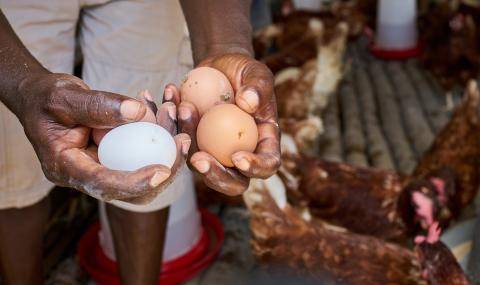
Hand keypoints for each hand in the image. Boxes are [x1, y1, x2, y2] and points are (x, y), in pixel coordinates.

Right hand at [17, 72, 189, 201]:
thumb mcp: (64, 96)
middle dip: (164, 167)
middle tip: (183, 139)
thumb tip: (139, 112)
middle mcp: (87, 175)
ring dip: (166, 142)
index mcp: (66, 168)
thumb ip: (98, 105)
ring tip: (174, 111)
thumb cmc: (45, 97)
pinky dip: (158, 129)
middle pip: (133, 187)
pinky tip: (165, 105)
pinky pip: (144, 149)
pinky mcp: (117, 155)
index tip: (162, 171)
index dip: (134, 182)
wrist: (42, 98)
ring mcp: (104, 166)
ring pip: (144, 167)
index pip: (103, 185)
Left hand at [164, 53, 279, 195]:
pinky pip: (179, 142)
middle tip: (198, 159)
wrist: (219, 67)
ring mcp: (215, 152)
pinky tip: (170, 97)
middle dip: (216, 176)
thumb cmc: (244, 71)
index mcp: (264, 142)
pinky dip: (172, 122)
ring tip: (184, 107)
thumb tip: (248, 103)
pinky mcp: (194, 142)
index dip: (255, 168)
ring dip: (187, 140)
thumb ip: (258, 87)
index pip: (267, 164)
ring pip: (200, 164)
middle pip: (233, 181)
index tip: (239, 157)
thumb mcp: (257, 72)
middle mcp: (240, 153)